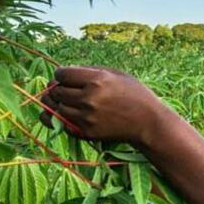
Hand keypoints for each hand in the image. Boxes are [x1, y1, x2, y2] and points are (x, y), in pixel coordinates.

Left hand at [40, 66, 169, 143]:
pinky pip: (63, 123)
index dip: (61, 74)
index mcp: (96, 80)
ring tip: (67, 101)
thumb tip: (64, 72)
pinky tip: (68, 113)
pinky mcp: (86, 132)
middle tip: (64, 89)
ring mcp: (86, 117)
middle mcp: (89, 98)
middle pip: (56, 91)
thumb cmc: (134, 94)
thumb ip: (89, 71)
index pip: (61, 74)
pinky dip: (61, 118)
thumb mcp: (115, 74)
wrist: (147, 122)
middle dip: (57, 88)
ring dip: (59, 104)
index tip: (66, 77)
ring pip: (57, 108)